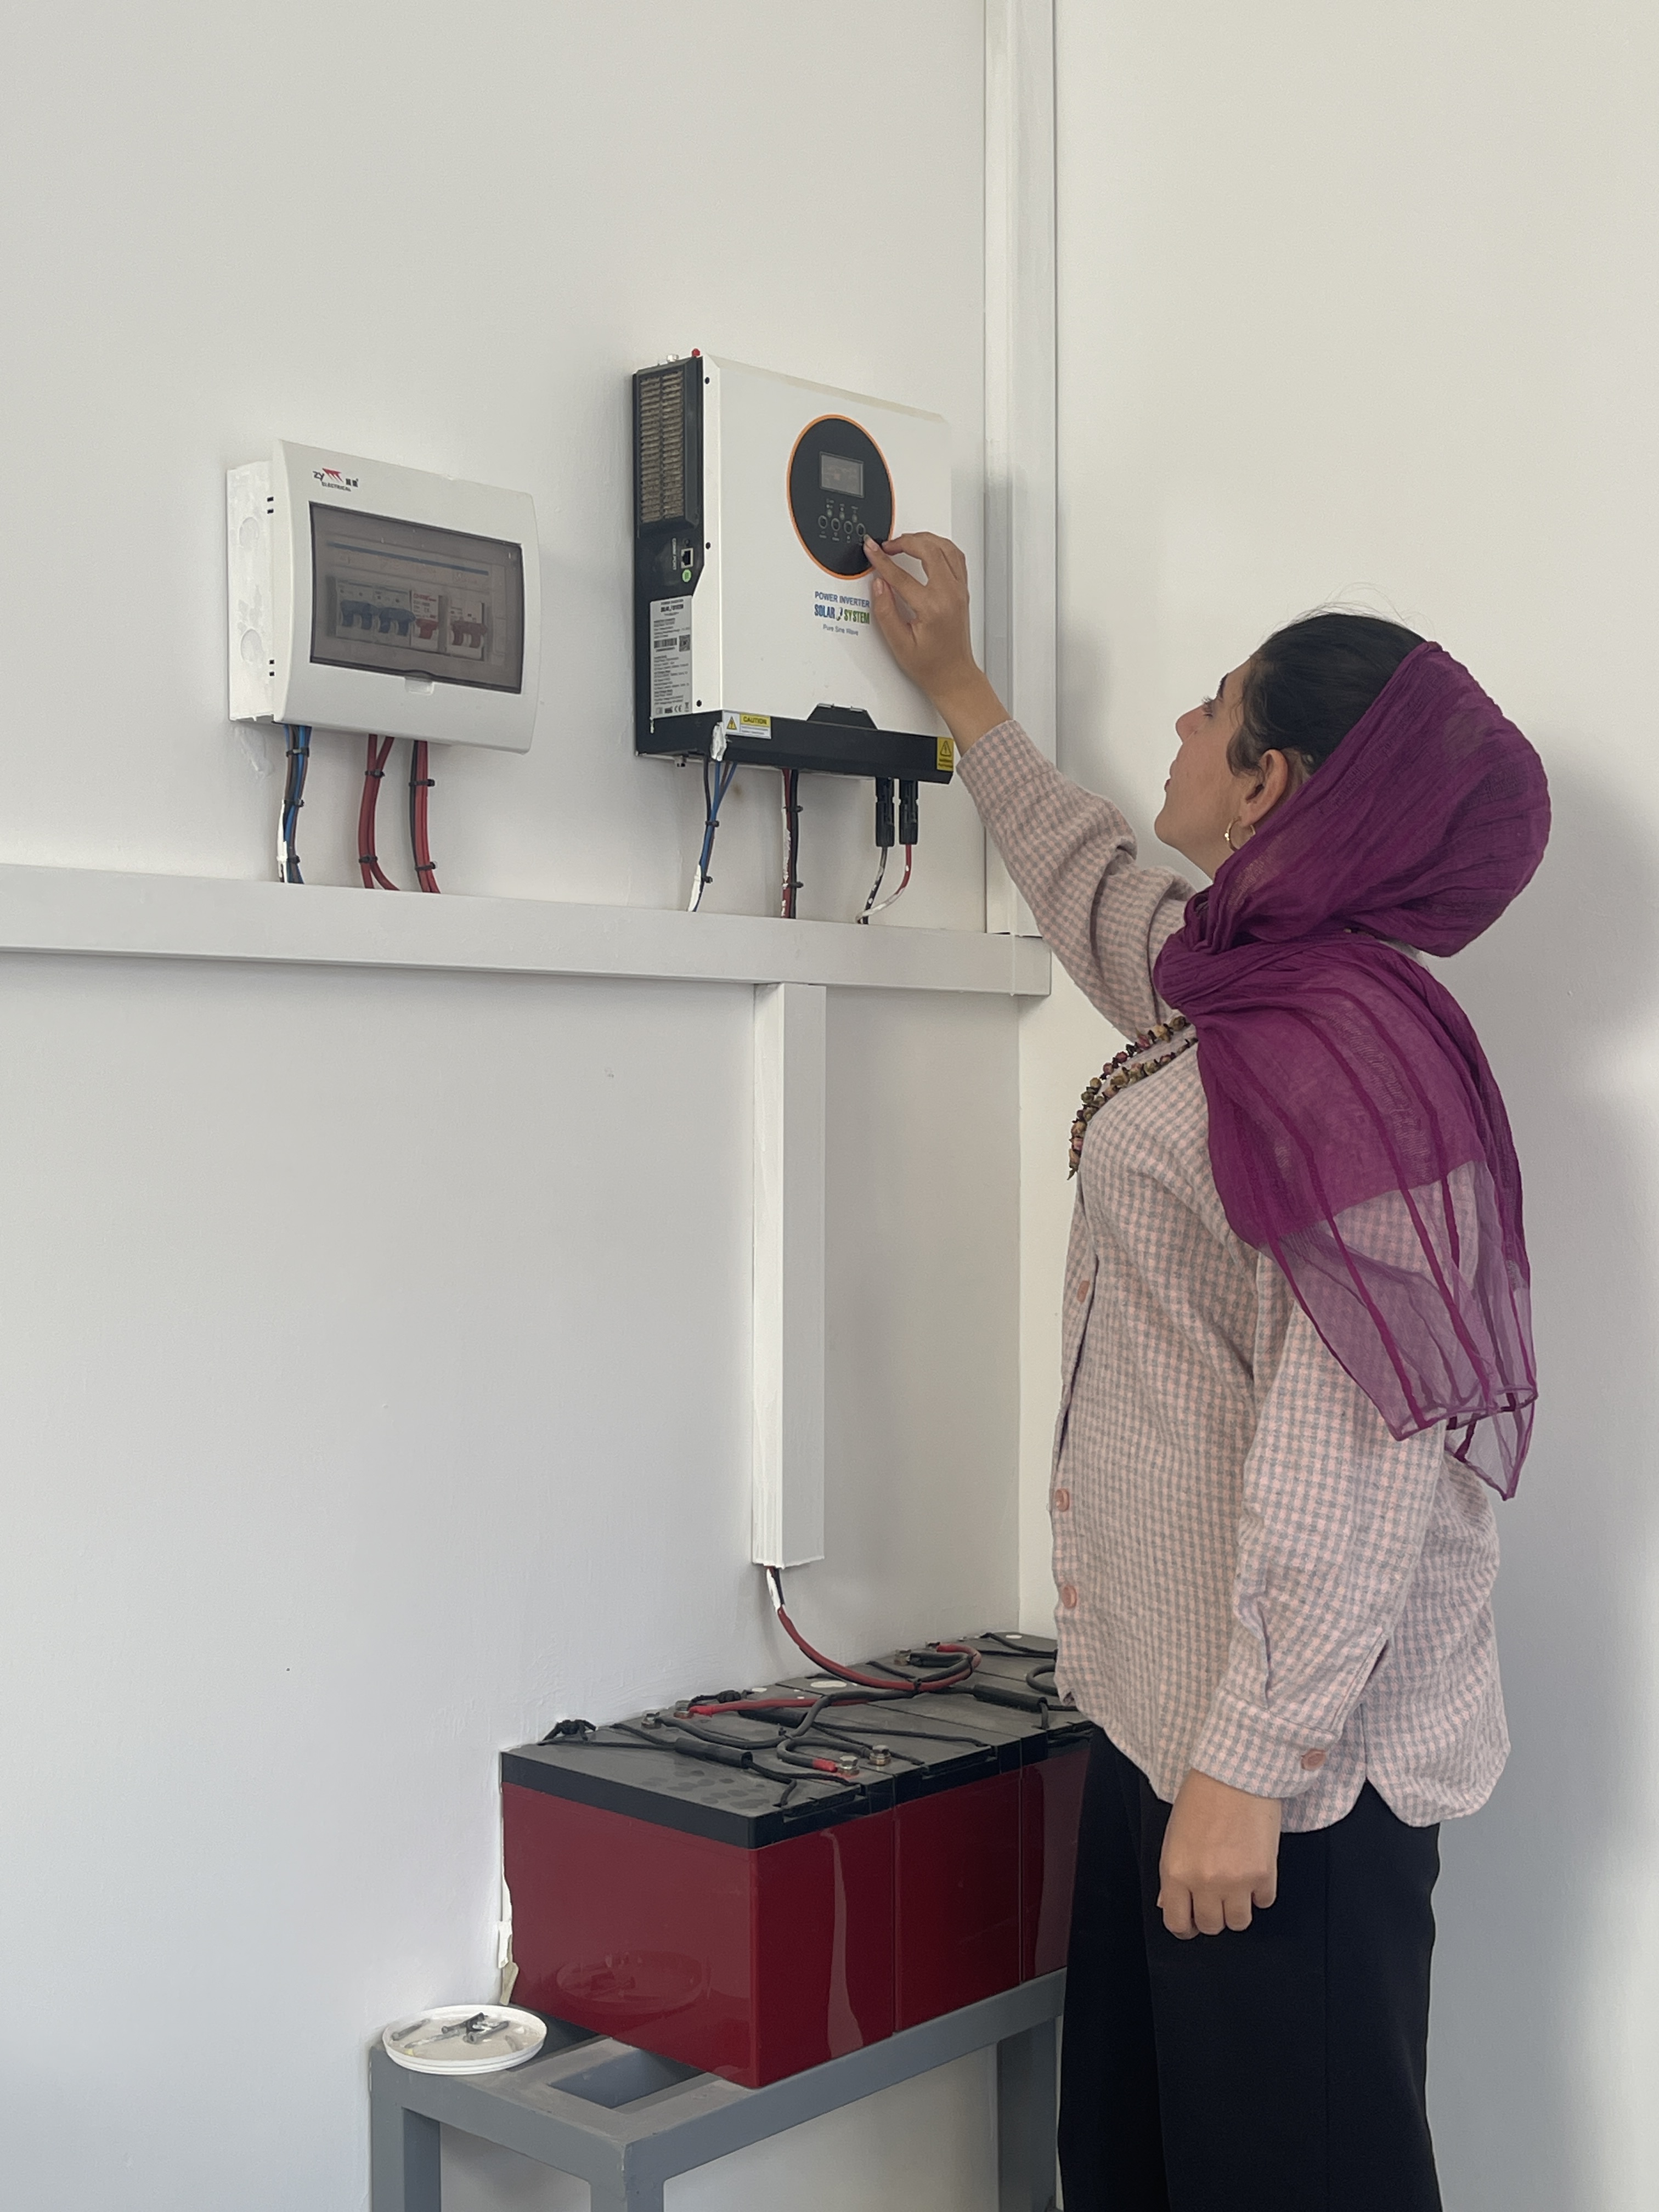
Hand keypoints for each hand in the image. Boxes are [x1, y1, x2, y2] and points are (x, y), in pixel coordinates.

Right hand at [864, 533, 1008, 748]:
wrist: (953, 674)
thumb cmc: (930, 665)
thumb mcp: (899, 643)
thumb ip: (886, 611)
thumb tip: (878, 584)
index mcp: (932, 607)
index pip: (901, 575)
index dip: (882, 560)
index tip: (871, 550)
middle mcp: (950, 594)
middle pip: (929, 550)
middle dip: (904, 541)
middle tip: (887, 545)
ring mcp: (959, 590)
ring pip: (946, 547)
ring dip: (924, 539)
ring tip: (905, 542)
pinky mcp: (962, 590)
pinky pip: (956, 556)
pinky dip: (940, 546)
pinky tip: (928, 547)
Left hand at [1157, 1770, 1281, 1938]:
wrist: (1236, 1773)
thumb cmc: (1202, 1796)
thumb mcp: (1174, 1835)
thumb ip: (1173, 1874)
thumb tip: (1170, 1903)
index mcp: (1176, 1871)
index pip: (1176, 1922)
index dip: (1184, 1926)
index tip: (1190, 1921)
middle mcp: (1205, 1882)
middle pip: (1210, 1926)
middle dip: (1212, 1916)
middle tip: (1214, 1899)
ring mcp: (1236, 1881)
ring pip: (1238, 1922)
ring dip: (1237, 1908)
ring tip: (1236, 1886)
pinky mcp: (1264, 1875)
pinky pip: (1264, 1903)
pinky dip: (1260, 1892)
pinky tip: (1253, 1871)